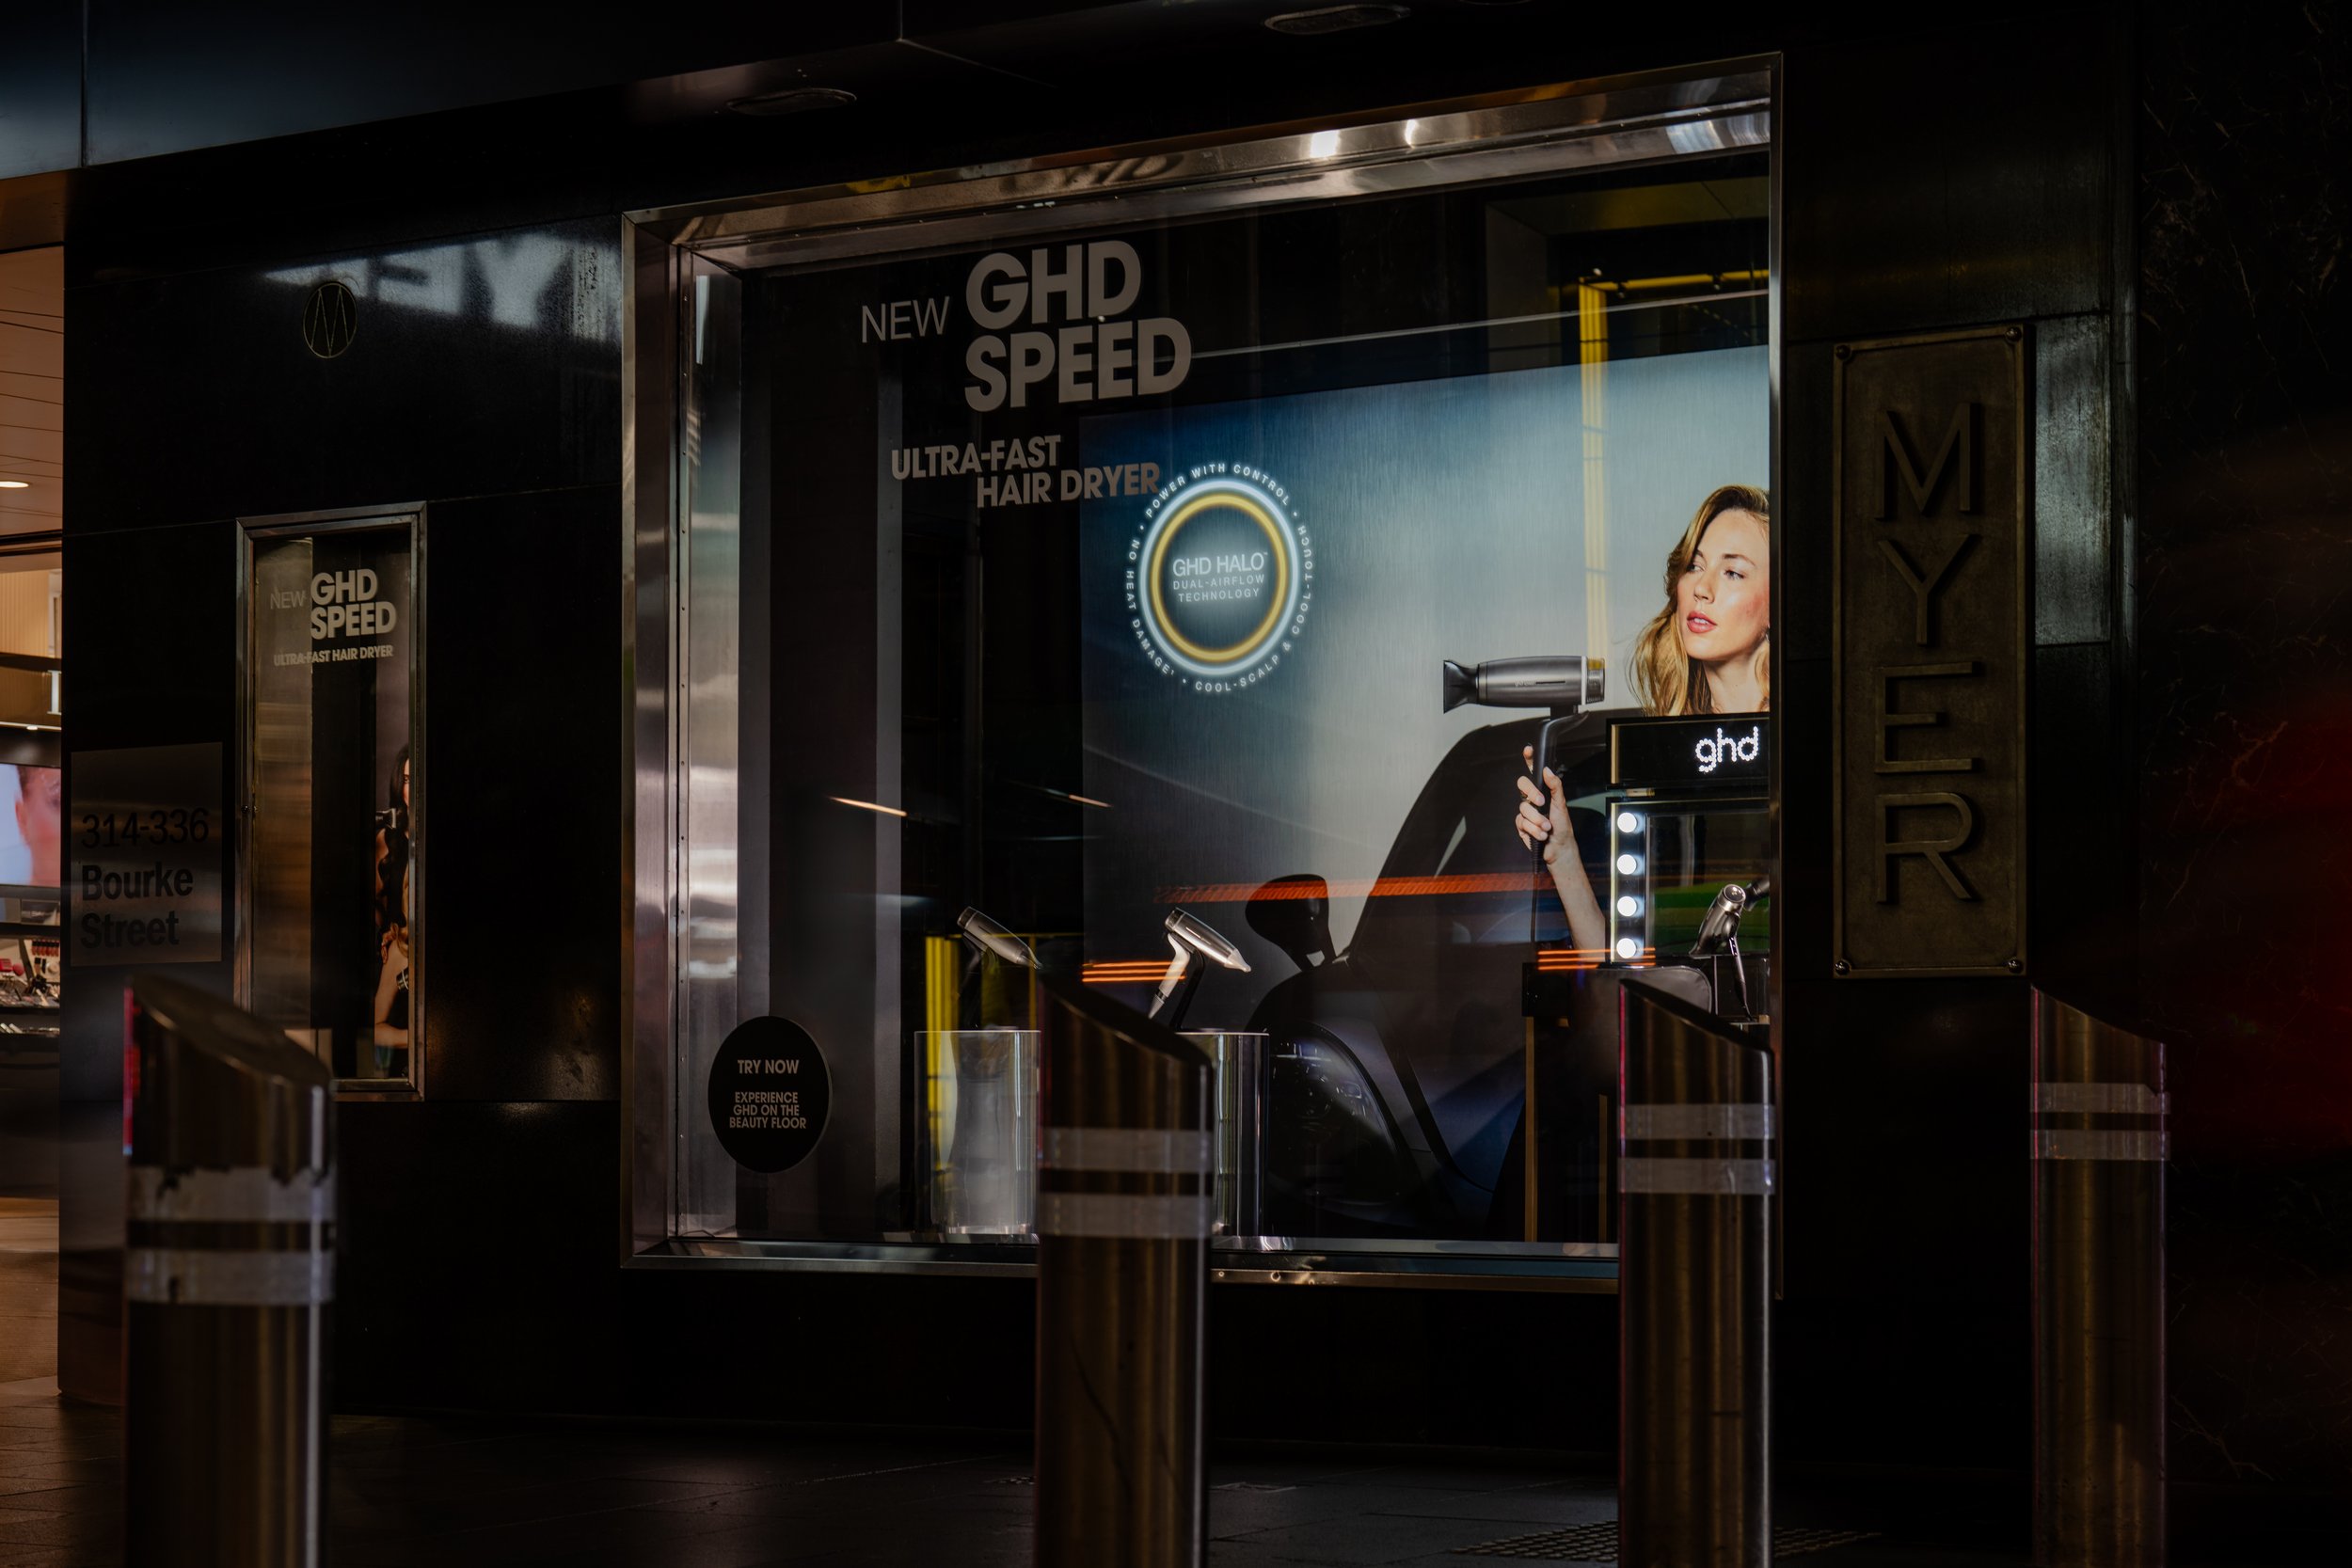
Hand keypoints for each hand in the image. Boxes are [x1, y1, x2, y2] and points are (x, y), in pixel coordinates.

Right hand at [1514, 745, 1570, 865]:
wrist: (1559, 847)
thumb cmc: (1562, 826)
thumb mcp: (1561, 804)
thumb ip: (1555, 786)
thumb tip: (1547, 770)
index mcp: (1542, 791)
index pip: (1533, 772)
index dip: (1529, 760)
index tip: (1528, 750)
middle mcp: (1531, 799)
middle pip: (1522, 785)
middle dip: (1532, 793)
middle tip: (1542, 803)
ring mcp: (1525, 812)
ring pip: (1524, 808)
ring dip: (1538, 820)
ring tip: (1547, 827)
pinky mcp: (1521, 825)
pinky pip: (1522, 822)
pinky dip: (1534, 829)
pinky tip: (1541, 834)